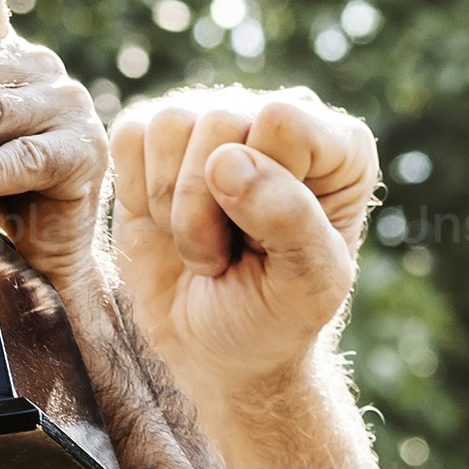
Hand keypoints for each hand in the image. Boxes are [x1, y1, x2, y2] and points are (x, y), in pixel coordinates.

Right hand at [107, 86, 377, 405]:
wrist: (214, 349)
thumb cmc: (274, 316)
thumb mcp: (308, 286)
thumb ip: (290, 219)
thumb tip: (224, 162)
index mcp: (340, 146)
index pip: (284, 121)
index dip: (261, 189)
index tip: (270, 243)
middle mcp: (277, 118)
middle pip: (219, 120)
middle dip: (207, 210)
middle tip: (225, 258)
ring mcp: (213, 120)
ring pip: (171, 124)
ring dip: (172, 208)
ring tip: (200, 246)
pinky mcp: (155, 137)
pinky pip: (129, 135)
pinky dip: (136, 193)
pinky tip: (165, 226)